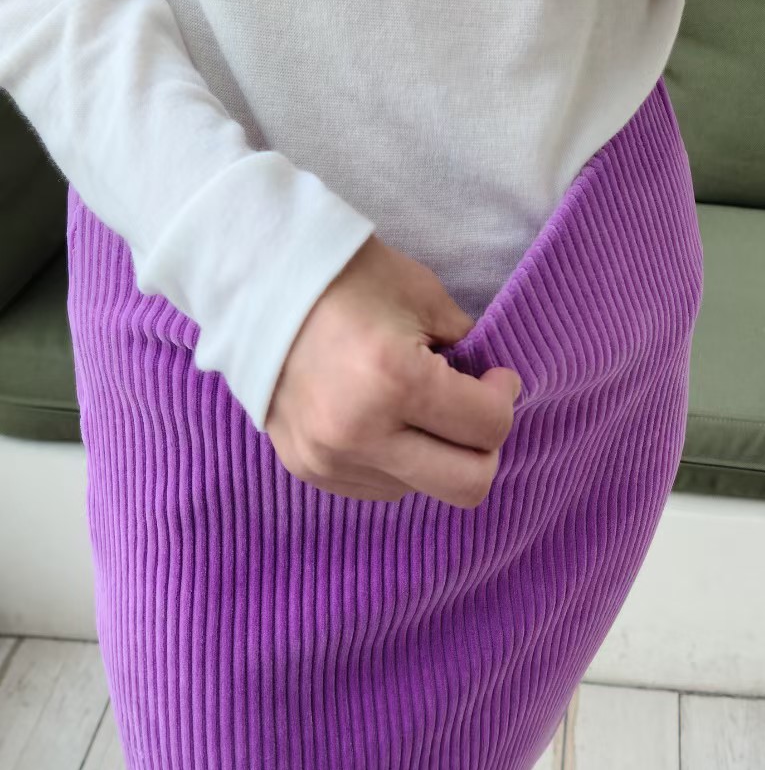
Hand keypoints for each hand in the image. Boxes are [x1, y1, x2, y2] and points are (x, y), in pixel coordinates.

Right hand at [265, 234, 520, 506]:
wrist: (255, 286)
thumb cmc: (346, 279)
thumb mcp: (424, 298)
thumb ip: (468, 350)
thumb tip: (491, 392)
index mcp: (394, 381)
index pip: (490, 427)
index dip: (504, 398)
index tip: (495, 377)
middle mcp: (361, 433)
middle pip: (467, 486)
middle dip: (484, 447)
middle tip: (473, 409)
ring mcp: (331, 460)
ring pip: (425, 490)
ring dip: (436, 454)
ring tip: (415, 406)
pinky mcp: (312, 471)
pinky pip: (383, 487)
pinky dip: (399, 461)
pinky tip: (384, 419)